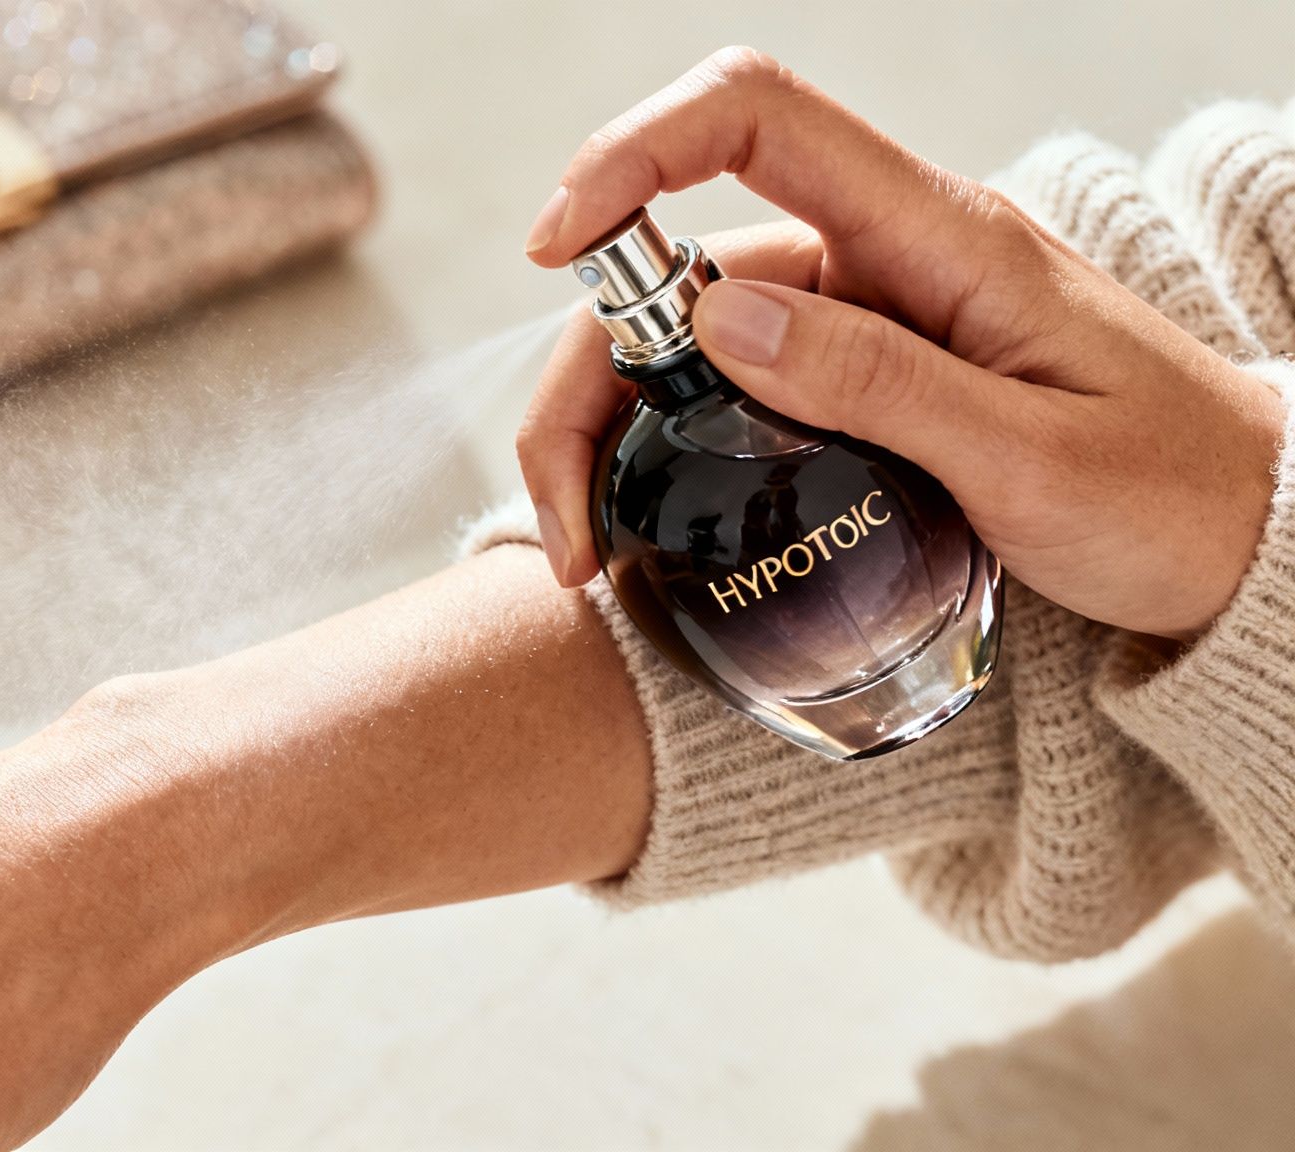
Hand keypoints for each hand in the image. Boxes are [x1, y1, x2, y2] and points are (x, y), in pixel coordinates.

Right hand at [518, 47, 1285, 639]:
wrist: (1249, 543)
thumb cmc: (1170, 499)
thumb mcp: (1032, 460)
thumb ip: (878, 382)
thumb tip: (715, 316)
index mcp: (940, 236)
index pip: (756, 120)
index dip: (636, 152)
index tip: (556, 248)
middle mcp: (886, 256)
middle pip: (680, 255)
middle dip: (587, 372)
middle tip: (565, 520)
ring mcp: (867, 315)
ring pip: (683, 329)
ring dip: (606, 426)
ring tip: (585, 549)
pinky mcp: (858, 373)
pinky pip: (724, 380)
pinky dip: (657, 442)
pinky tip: (636, 524)